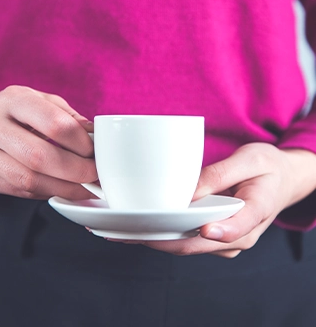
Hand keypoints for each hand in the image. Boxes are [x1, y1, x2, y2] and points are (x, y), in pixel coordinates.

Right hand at [0, 86, 96, 198]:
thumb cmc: (14, 111)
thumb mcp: (40, 101)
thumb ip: (68, 117)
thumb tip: (95, 137)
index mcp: (12, 100)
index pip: (55, 124)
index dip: (82, 143)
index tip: (96, 153)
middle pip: (41, 157)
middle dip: (76, 171)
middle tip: (95, 175)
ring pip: (30, 180)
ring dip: (65, 188)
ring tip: (86, 188)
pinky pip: (21, 192)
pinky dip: (49, 192)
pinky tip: (65, 190)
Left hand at [117, 143, 315, 257]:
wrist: (279, 181)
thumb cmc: (267, 167)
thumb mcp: (251, 158)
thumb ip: (221, 174)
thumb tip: (188, 192)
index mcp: (257, 212)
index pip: (235, 229)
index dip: (208, 232)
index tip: (187, 227)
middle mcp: (240, 234)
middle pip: (198, 245)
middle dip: (161, 241)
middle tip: (128, 231)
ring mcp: (226, 239)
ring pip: (188, 247)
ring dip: (158, 240)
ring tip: (126, 231)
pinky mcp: (215, 238)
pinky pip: (188, 241)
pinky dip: (166, 236)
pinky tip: (144, 227)